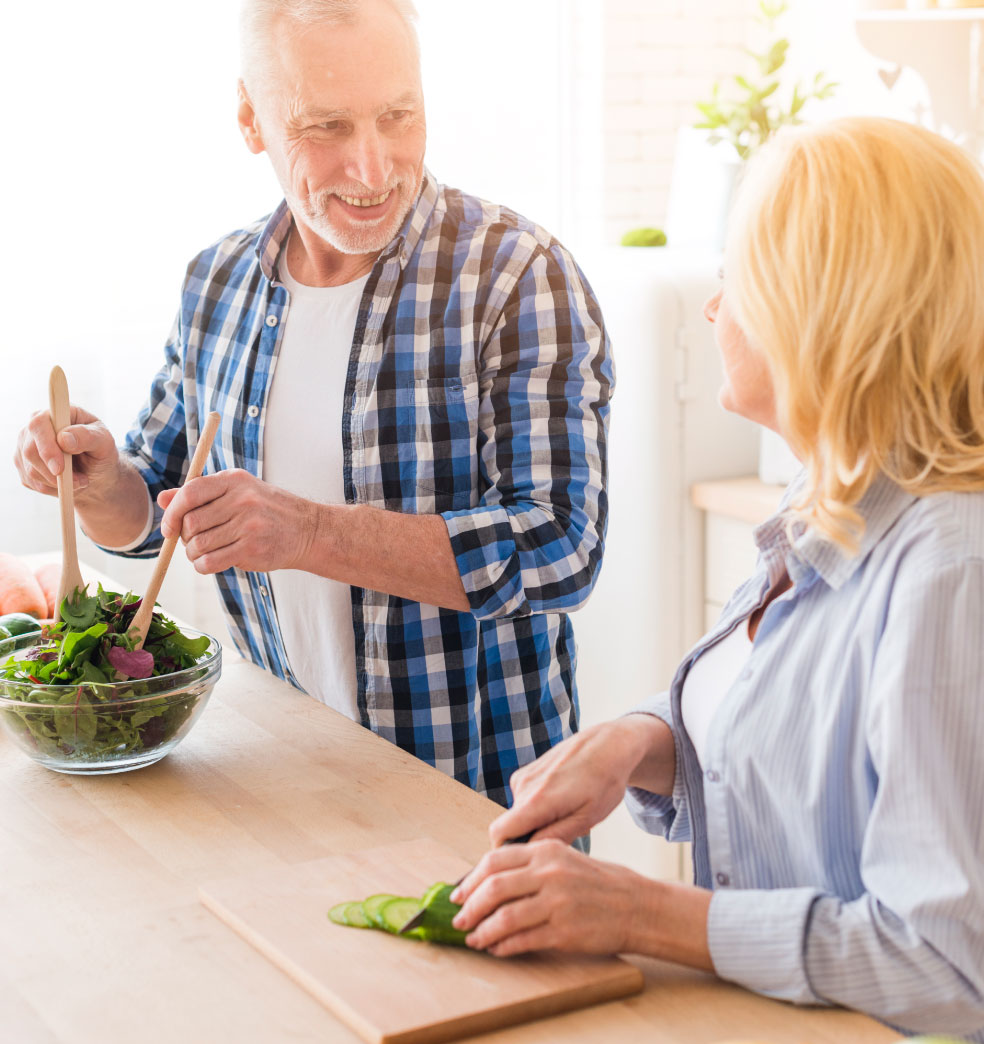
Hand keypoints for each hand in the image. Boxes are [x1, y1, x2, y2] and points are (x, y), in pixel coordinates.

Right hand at [14, 405, 118, 498]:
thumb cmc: (100, 450)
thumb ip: (87, 436)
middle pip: (30, 451)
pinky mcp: (23, 465)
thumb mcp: (104, 442)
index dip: (46, 447)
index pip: (38, 425)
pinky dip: (52, 488)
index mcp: (54, 414)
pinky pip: (31, 482)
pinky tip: (66, 483)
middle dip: (56, 473)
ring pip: (31, 471)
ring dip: (58, 482)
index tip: (59, 468)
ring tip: (80, 480)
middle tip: (81, 481)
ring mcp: (25, 446)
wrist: (95, 471)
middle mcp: (34, 428)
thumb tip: (64, 438)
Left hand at [158, 469, 319, 573]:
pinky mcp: (252, 548)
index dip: (172, 512)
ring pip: (198, 545)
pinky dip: (202, 566)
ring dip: (193, 554)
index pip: (190, 492)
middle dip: (186, 537)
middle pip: (191, 522)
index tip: (169, 528)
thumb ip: (200, 494)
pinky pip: (210, 562)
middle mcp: (242, 500)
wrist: (308, 530)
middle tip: (196, 542)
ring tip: (205, 553)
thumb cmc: (268, 510)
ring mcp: (248, 524)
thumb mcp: (238, 492)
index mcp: (234, 481)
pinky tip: (210, 563)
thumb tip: (163, 499)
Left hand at [449, 839, 647, 956]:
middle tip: (459, 919)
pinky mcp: (564, 932)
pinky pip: (522, 940)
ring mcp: (557, 903)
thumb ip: (531, 864)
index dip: (470, 879)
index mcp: (547, 851)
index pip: (494, 860)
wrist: (636, 906)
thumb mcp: (565, 859)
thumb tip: (490, 881)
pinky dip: (503, 947)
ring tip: (474, 939)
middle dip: (470, 907)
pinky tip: (497, 949)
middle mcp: (550, 873)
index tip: (459, 894)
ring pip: (503, 918)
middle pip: (493, 888)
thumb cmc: (600, 883)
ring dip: (483, 931)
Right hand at [488, 717, 665, 847]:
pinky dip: (539, 806)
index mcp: (537, 800)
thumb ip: (556, 837)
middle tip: (564, 834)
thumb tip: (530, 853)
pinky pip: (525, 800)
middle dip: (531, 837)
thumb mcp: (587, 817)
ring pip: (520, 814)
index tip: (530, 859)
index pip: (499, 833)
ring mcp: (523, 776)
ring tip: (569, 814)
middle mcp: (523, 786)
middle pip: (511, 826)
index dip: (508, 851)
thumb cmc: (604, 781)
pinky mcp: (527, 771)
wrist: (608, 745)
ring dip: (538, 821)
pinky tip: (564, 800)